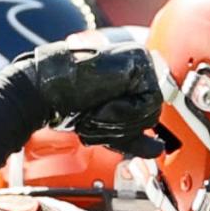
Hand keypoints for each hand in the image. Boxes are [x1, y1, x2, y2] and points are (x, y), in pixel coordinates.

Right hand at [29, 41, 163, 157]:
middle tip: (98, 111)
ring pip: (152, 110)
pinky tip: (105, 98)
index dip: (126, 124)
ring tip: (99, 105)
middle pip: (153, 113)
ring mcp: (141, 61)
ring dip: (123, 118)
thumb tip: (159, 149)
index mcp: (136, 76)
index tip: (100, 115)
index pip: (148, 113)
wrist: (50, 90)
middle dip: (124, 123)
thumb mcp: (109, 126)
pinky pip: (147, 102)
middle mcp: (141, 65)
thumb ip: (134, 138)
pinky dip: (125, 110)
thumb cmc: (73, 104)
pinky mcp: (139, 62)